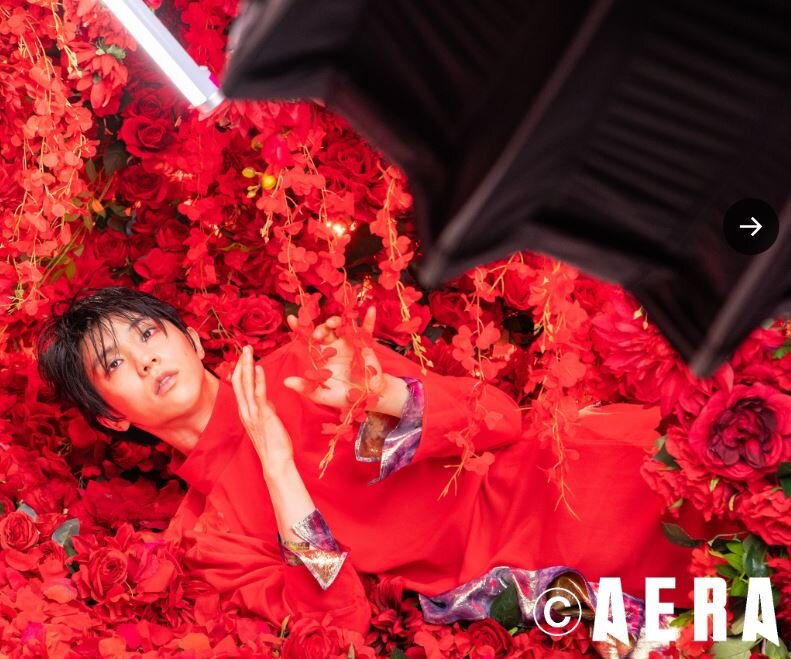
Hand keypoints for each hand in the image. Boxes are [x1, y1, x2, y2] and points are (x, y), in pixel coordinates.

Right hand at [232, 345, 293, 475]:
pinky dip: (258, 380)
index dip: (240, 370)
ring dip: (247, 366)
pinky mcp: (263, 416)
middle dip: (241, 363)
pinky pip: (259, 395)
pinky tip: (259, 368)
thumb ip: (264, 410)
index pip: (239, 386)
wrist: (275, 462)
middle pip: (239, 382)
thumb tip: (266, 401)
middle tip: (244, 347)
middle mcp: (245, 411)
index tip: (244, 356)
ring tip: (248, 351)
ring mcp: (252, 413)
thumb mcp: (267, 422)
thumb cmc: (274, 444)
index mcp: (245, 412)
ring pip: (246, 385)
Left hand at [283, 307, 400, 413]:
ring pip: (342, 325)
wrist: (366, 398)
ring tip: (332, 324)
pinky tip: (371, 311)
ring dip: (336, 321)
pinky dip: (369, 320)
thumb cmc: (343, 395)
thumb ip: (305, 388)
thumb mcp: (322, 394)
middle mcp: (334, 345)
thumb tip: (285, 382)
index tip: (291, 318)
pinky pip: (367, 330)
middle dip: (319, 329)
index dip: (300, 328)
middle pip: (324, 329)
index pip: (308, 339)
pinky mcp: (364, 344)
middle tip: (317, 336)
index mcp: (322, 354)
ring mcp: (349, 343)